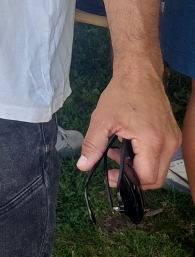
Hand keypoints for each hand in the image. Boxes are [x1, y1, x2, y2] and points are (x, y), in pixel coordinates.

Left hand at [77, 67, 180, 188]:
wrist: (140, 76)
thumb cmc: (121, 95)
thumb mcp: (101, 120)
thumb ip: (93, 145)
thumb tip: (83, 166)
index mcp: (153, 142)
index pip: (147, 178)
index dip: (127, 181)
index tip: (109, 174)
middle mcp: (169, 144)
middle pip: (156, 178)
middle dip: (133, 177)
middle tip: (113, 164)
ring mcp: (173, 140)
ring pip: (159, 168)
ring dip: (139, 167)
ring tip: (117, 150)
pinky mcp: (173, 136)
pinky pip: (161, 157)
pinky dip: (146, 158)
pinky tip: (128, 145)